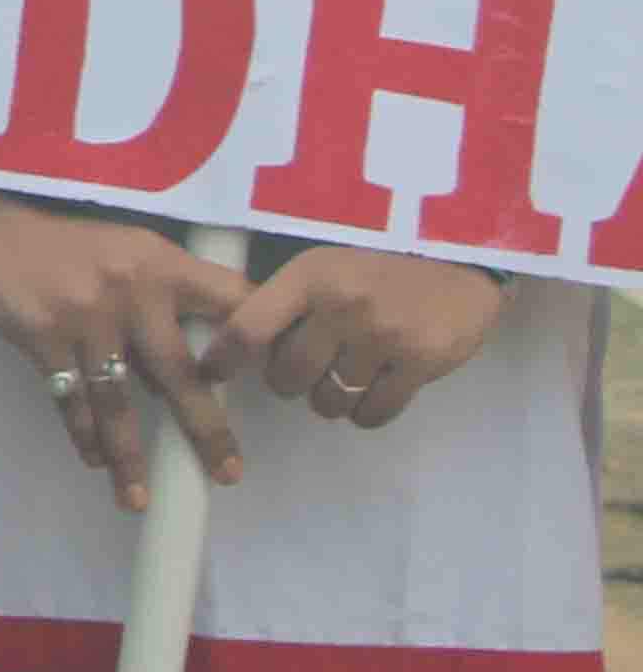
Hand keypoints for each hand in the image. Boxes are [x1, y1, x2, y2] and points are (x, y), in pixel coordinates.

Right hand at [0, 178, 246, 507]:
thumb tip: (185, 364)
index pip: (230, 301)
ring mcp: (86, 314)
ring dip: (131, 456)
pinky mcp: (41, 333)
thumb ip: (151, 297)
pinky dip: (83, 435)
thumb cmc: (52, 238)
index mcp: (159, 262)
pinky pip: (70, 399)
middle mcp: (131, 289)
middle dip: (206, 429)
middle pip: (183, 372)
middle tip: (227, 473)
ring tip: (140, 497)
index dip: (260, 341)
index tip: (282, 384)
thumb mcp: (117, 249)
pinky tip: (93, 459)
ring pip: (120, 401)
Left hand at [211, 245, 507, 436]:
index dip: (224, 358)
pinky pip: (373, 412)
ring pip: (329, 400)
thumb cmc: (379, 262)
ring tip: (342, 375)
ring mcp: (383, 338)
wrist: (459, 259)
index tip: (213, 372)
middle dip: (288, 381)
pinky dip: (365, 411)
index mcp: (308, 278)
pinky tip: (371, 389)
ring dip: (328, 398)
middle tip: (303, 369)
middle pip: (287, 376)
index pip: (247, 328)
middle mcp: (341, 308)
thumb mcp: (325, 263)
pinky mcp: (421, 363)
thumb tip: (241, 341)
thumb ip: (289, 299)